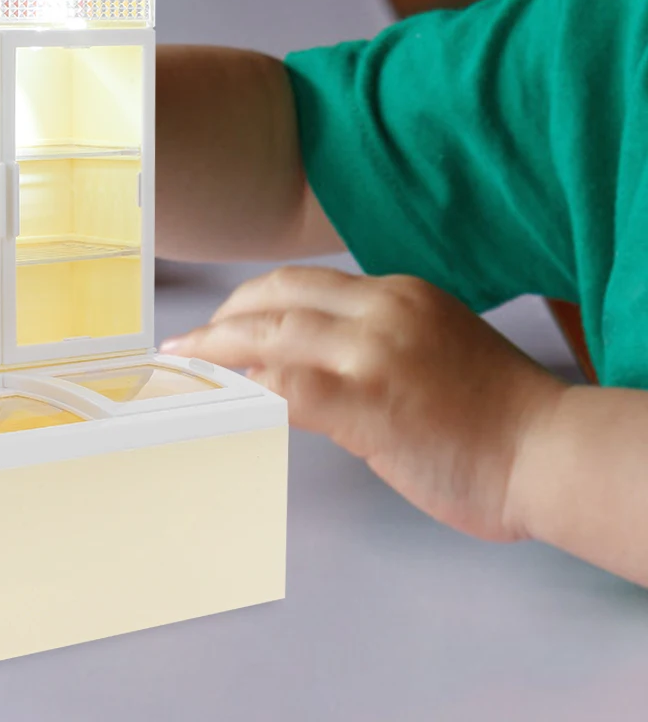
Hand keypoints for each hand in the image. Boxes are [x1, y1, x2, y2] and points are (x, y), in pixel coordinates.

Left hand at [161, 266, 565, 541]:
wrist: (552, 451)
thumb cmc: (502, 416)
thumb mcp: (434, 344)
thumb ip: (378, 339)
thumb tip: (317, 361)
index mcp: (397, 292)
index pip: (302, 283)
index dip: (251, 300)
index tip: (223, 318)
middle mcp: (380, 310)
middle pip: (275, 300)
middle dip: (222, 320)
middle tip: (188, 343)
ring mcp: (372, 352)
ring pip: (268, 337)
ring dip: (216, 353)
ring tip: (183, 369)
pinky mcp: (368, 401)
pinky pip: (285, 387)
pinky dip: (244, 389)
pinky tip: (219, 398)